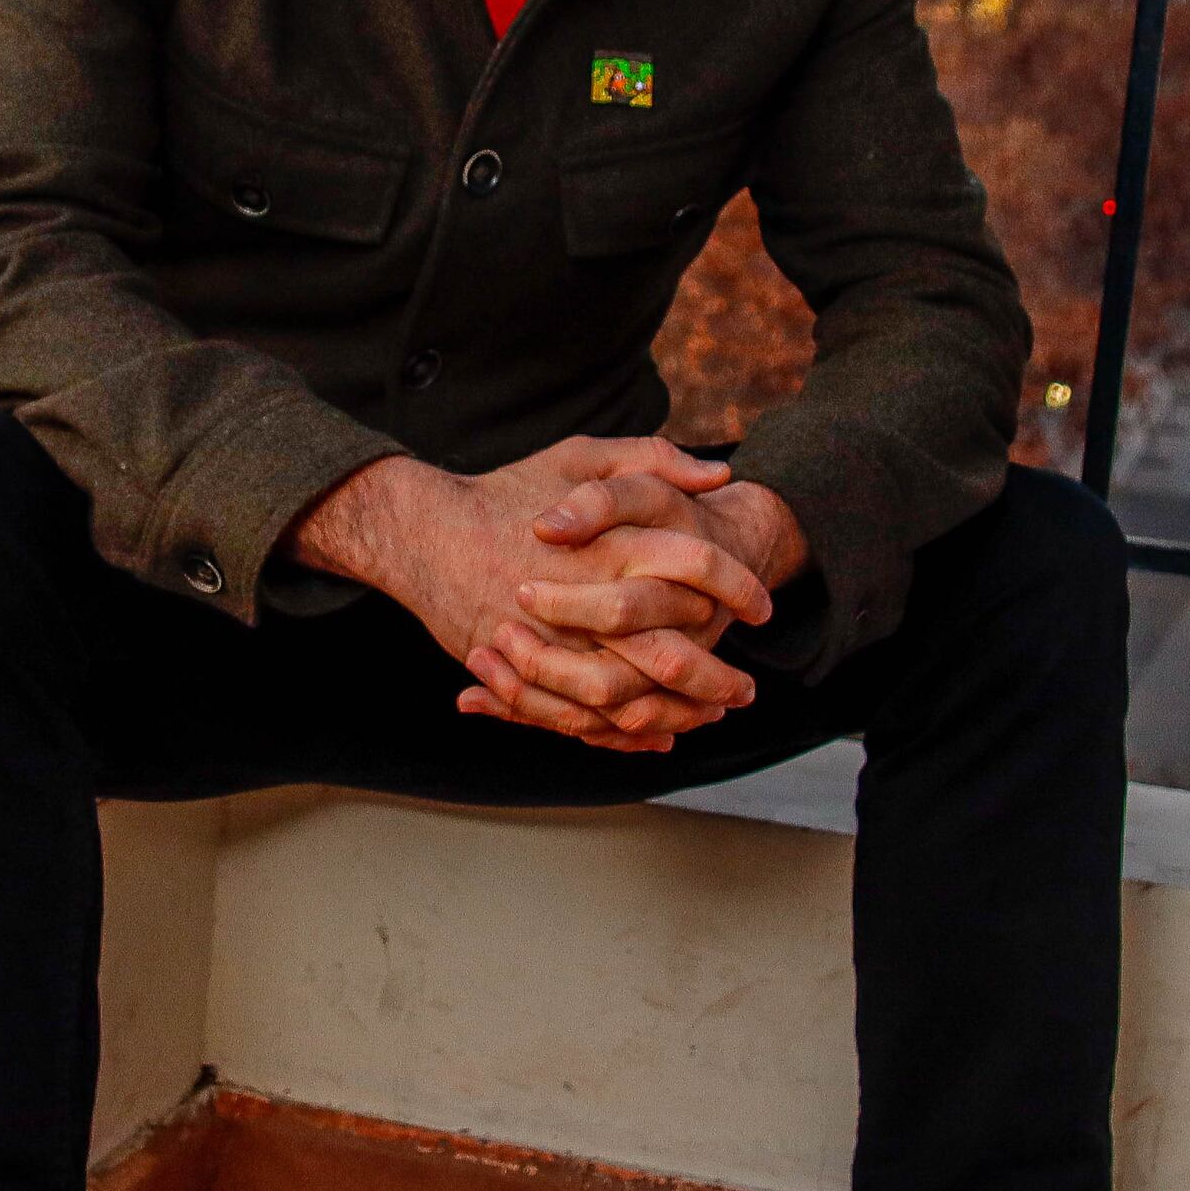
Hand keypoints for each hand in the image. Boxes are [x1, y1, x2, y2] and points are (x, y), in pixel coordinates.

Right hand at [292, 439, 796, 751]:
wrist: (426, 534)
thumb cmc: (508, 492)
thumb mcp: (579, 456)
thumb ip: (652, 459)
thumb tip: (720, 476)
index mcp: (611, 540)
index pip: (699, 567)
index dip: (740, 587)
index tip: (763, 606)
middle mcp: (587, 597)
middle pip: (673, 653)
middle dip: (718, 678)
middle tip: (746, 691)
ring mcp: (554, 643)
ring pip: (631, 698)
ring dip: (678, 714)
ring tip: (708, 716)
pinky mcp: (525, 675)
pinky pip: (583, 719)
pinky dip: (623, 734)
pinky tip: (654, 733)